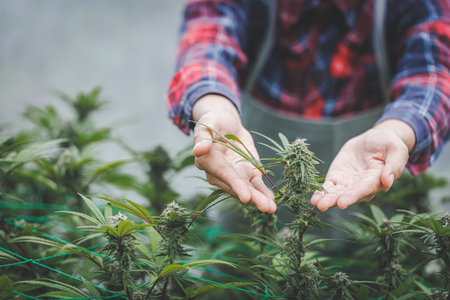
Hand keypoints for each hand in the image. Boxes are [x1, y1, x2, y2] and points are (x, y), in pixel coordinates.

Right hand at [192, 94, 275, 212]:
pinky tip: (272, 201)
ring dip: (259, 199)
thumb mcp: (208, 122)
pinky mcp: (247, 173)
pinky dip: (264, 193)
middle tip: (264, 206)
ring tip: (271, 208)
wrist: (226, 122)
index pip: (223, 174)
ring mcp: (235, 175)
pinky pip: (256, 184)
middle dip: (251, 197)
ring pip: (247, 189)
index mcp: (208, 160)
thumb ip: (203, 136)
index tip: (245, 196)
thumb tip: (198, 150)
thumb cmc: (214, 120)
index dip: (235, 185)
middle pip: (236, 186)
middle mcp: (220, 173)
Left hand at [310, 120, 415, 210]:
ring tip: (316, 204)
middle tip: (323, 205)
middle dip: (334, 200)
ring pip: (336, 193)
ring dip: (326, 199)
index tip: (342, 202)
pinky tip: (313, 198)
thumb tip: (388, 181)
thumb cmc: (388, 144)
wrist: (374, 139)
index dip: (353, 195)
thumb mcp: (396, 149)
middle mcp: (362, 186)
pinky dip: (321, 192)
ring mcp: (349, 183)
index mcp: (377, 180)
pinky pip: (329, 186)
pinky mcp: (338, 177)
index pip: (364, 189)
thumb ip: (394, 165)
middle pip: (347, 195)